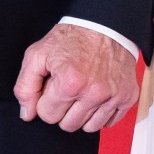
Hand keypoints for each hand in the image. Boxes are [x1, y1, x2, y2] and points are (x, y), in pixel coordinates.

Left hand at [12, 23, 140, 132]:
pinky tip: (97, 97)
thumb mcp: (38, 54)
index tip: (53, 87)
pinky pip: (109, 123)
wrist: (105, 25)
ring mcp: (113, 96)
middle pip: (68, 125)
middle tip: (67, 89)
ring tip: (82, 93)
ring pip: (89, 128)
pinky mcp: (127, 97)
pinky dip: (101, 114)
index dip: (46, 101)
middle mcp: (94, 92)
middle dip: (63, 109)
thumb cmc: (72, 38)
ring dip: (82, 114)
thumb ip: (25, 86)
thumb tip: (27, 114)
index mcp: (70, 82)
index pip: (47, 116)